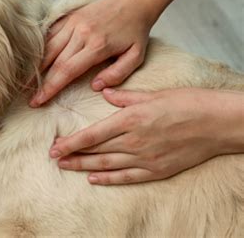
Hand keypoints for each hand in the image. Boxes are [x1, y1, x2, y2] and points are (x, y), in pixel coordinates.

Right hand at [30, 0, 201, 107]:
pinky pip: (50, 34)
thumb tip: (95, 86)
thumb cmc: (135, 31)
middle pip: (54, 62)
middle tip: (30, 98)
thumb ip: (117, 74)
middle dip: (40, 83)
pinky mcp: (69, 17)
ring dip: (36, 66)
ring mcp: (73, 23)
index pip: (67, 71)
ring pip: (48, 48)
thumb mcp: (136, 56)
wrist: (134, 1)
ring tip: (26, 82)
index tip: (39, 101)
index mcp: (97, 45)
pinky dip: (41, 49)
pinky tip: (35, 62)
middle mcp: (81, 33)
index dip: (51, 88)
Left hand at [49, 88, 243, 184]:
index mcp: (131, 119)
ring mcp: (145, 158)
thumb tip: (104, 92)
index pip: (92, 134)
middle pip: (96, 150)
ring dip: (84, 166)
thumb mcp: (153, 94)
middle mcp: (134, 141)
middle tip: (54, 157)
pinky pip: (127, 177)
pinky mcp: (156, 170)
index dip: (71, 142)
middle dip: (72, 154)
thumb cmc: (187, 103)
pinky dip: (108, 178)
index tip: (54, 147)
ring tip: (66, 167)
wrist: (217, 123)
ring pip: (106, 165)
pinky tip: (93, 178)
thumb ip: (125, 96)